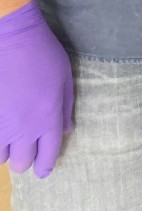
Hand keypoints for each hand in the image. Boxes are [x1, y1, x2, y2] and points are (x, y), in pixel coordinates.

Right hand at [0, 0, 73, 177]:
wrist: (10, 39)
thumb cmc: (43, 55)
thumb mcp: (65, 79)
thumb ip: (66, 107)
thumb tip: (66, 130)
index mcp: (47, 119)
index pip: (48, 155)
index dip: (46, 166)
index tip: (44, 170)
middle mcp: (22, 129)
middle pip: (21, 163)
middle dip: (26, 159)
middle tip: (28, 149)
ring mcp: (0, 125)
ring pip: (0, 156)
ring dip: (7, 150)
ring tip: (12, 138)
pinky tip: (2, 128)